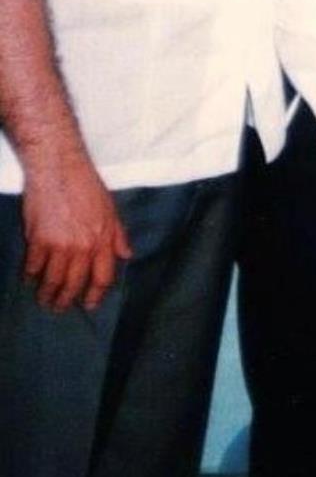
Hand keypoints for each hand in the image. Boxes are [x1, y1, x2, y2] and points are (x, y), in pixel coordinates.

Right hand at [22, 152, 131, 311]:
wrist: (59, 168)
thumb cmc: (86, 185)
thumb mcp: (110, 209)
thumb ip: (118, 235)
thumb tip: (126, 255)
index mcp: (103, 240)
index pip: (103, 277)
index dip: (96, 295)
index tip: (89, 304)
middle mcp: (83, 247)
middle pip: (75, 284)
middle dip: (66, 300)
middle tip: (59, 307)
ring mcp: (60, 245)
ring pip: (52, 280)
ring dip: (47, 293)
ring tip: (43, 299)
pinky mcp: (39, 240)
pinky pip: (33, 266)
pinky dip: (29, 276)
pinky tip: (28, 279)